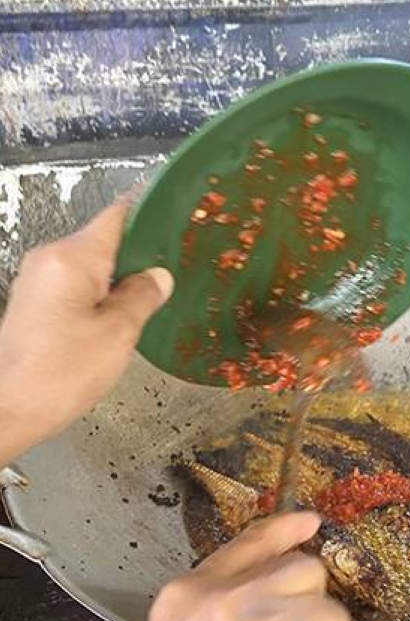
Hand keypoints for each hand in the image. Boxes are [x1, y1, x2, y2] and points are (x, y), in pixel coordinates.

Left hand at [0, 202, 172, 461]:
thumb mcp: (117, 334)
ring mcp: (38, 280)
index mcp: (71, 257)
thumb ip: (142, 296)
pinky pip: (77, 285)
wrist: (8, 409)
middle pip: (104, 240)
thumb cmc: (63, 372)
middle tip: (181, 265)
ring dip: (123, 277)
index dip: (151, 211)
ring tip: (158, 294)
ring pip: (91, 265)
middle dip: (141, 252)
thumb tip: (158, 275)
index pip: (117, 215)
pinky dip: (103, 293)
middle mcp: (50, 258)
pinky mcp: (35, 303)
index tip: (181, 215)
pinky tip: (124, 315)